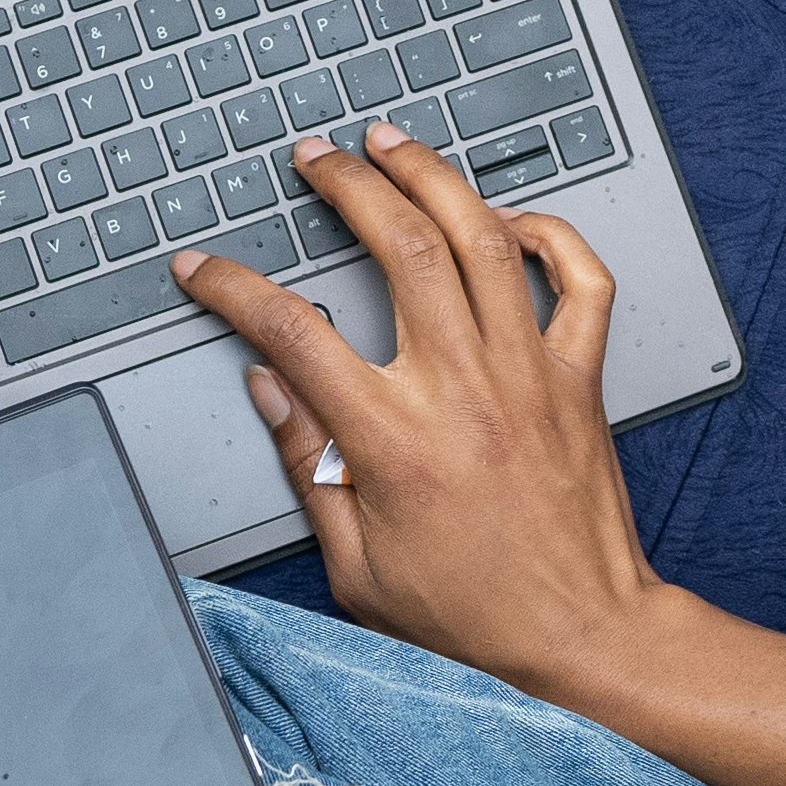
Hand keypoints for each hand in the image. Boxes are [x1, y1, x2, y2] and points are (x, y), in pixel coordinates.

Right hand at [167, 125, 785, 785]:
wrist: (582, 639)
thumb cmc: (472, 619)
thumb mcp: (354, 565)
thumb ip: (306, 463)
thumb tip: (268, 386)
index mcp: (393, 438)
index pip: (292, 332)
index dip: (234, 288)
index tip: (203, 267)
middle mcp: (463, 388)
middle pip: (402, 245)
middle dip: (350, 184)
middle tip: (317, 158)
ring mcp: (530, 374)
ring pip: (486, 240)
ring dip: (437, 178)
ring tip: (396, 146)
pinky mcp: (582, 380)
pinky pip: (582, 282)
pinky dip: (553, 235)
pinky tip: (513, 219)